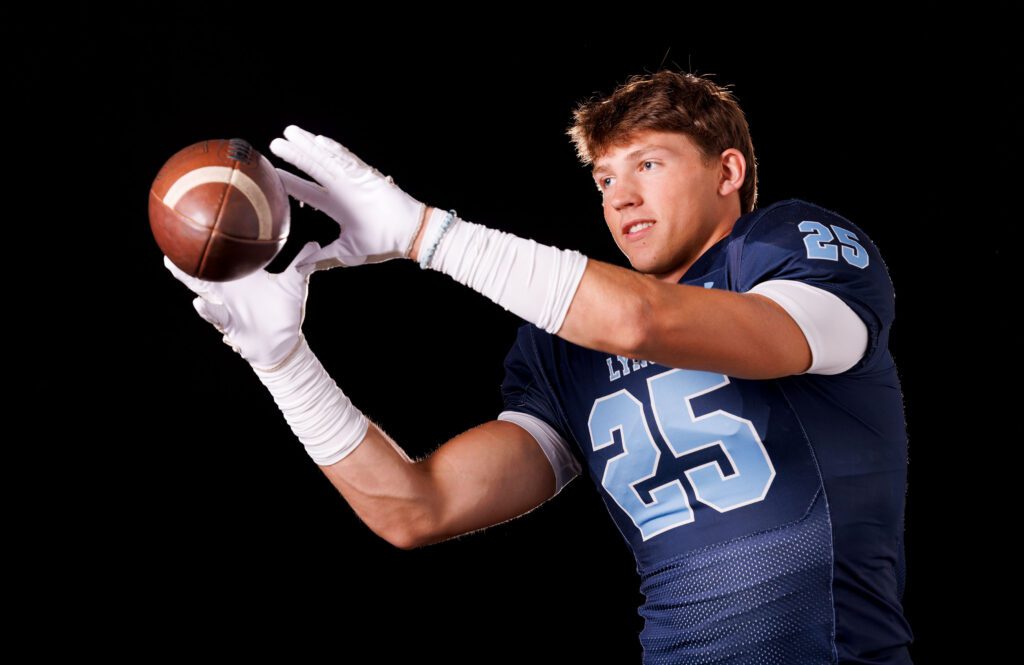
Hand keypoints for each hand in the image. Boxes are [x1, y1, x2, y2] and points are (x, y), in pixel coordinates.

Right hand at [163, 241, 322, 370]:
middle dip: (188, 252)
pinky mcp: (227, 323)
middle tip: (172, 234)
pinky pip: (214, 315)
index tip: (201, 217)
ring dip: (187, 277)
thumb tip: (313, 244)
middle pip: (203, 266)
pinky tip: (198, 303)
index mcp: (240, 275)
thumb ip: (300, 264)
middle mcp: (227, 287)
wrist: (283, 341)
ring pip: (201, 288)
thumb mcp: (293, 284)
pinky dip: (206, 310)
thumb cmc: (283, 310)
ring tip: (171, 264)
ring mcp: (223, 304)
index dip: (213, 237)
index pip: (224, 253)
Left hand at [268, 125, 427, 268]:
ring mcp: (354, 181)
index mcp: (337, 206)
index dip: (290, 182)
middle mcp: (343, 190)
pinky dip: (335, 151)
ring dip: (309, 146)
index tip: (272, 173)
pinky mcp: (368, 177)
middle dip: (295, 156)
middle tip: (275, 143)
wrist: (409, 236)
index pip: (308, 191)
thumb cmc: (382, 243)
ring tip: (290, 132)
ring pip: (326, 159)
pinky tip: (320, 141)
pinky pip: (349, 161)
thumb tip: (300, 270)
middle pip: (313, 168)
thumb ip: (322, 258)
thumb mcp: (345, 252)